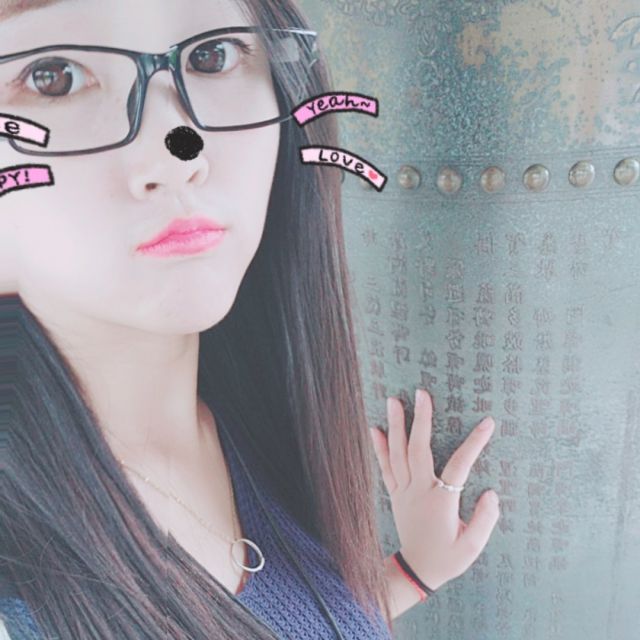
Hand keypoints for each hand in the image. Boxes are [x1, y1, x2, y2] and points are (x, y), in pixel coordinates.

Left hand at [370, 388, 499, 591]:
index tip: (487, 422)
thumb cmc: (447, 559)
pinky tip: (375, 429)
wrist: (416, 571)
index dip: (474, 443)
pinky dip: (379, 447)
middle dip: (421, 419)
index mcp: (441, 502)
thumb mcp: (472, 547)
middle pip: (419, 450)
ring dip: (396, 426)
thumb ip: (484, 519)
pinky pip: (385, 467)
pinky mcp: (395, 494)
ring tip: (393, 401)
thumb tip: (492, 493)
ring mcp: (403, 491)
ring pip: (398, 454)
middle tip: (421, 393)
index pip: (460, 466)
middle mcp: (419, 491)